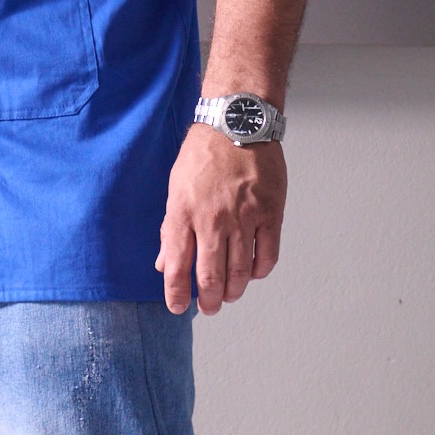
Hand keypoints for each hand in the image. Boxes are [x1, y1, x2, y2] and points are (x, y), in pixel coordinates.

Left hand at [157, 126, 286, 314]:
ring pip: (240, 271)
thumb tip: (164, 263)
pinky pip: (267, 255)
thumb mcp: (175, 189)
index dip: (176, 293)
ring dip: (235, 290)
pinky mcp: (269, 214)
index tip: (177, 307)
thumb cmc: (202, 156)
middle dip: (209, 300)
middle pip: (210, 275)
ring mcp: (243, 218)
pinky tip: (253, 273)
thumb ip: (171, 229)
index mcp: (183, 212)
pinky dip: (260, 271)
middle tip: (209, 308)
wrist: (236, 125)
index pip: (176, 265)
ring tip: (230, 295)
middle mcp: (212, 220)